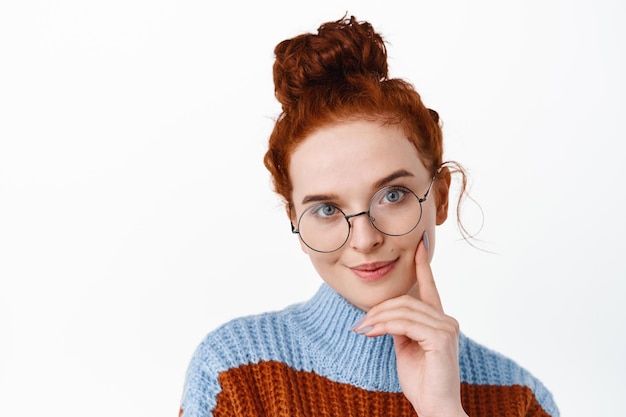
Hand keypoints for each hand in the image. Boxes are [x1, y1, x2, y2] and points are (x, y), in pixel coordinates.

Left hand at [351, 232, 466, 416]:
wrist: (434, 406)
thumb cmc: (421, 380)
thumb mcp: (406, 347)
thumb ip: (400, 327)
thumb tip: (382, 315)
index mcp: (439, 320)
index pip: (429, 286)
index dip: (423, 264)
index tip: (418, 244)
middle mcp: (446, 320)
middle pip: (405, 300)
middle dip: (378, 310)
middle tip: (360, 325)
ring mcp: (446, 328)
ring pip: (403, 310)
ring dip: (377, 319)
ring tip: (362, 330)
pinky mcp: (441, 338)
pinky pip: (405, 323)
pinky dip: (384, 326)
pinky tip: (371, 333)